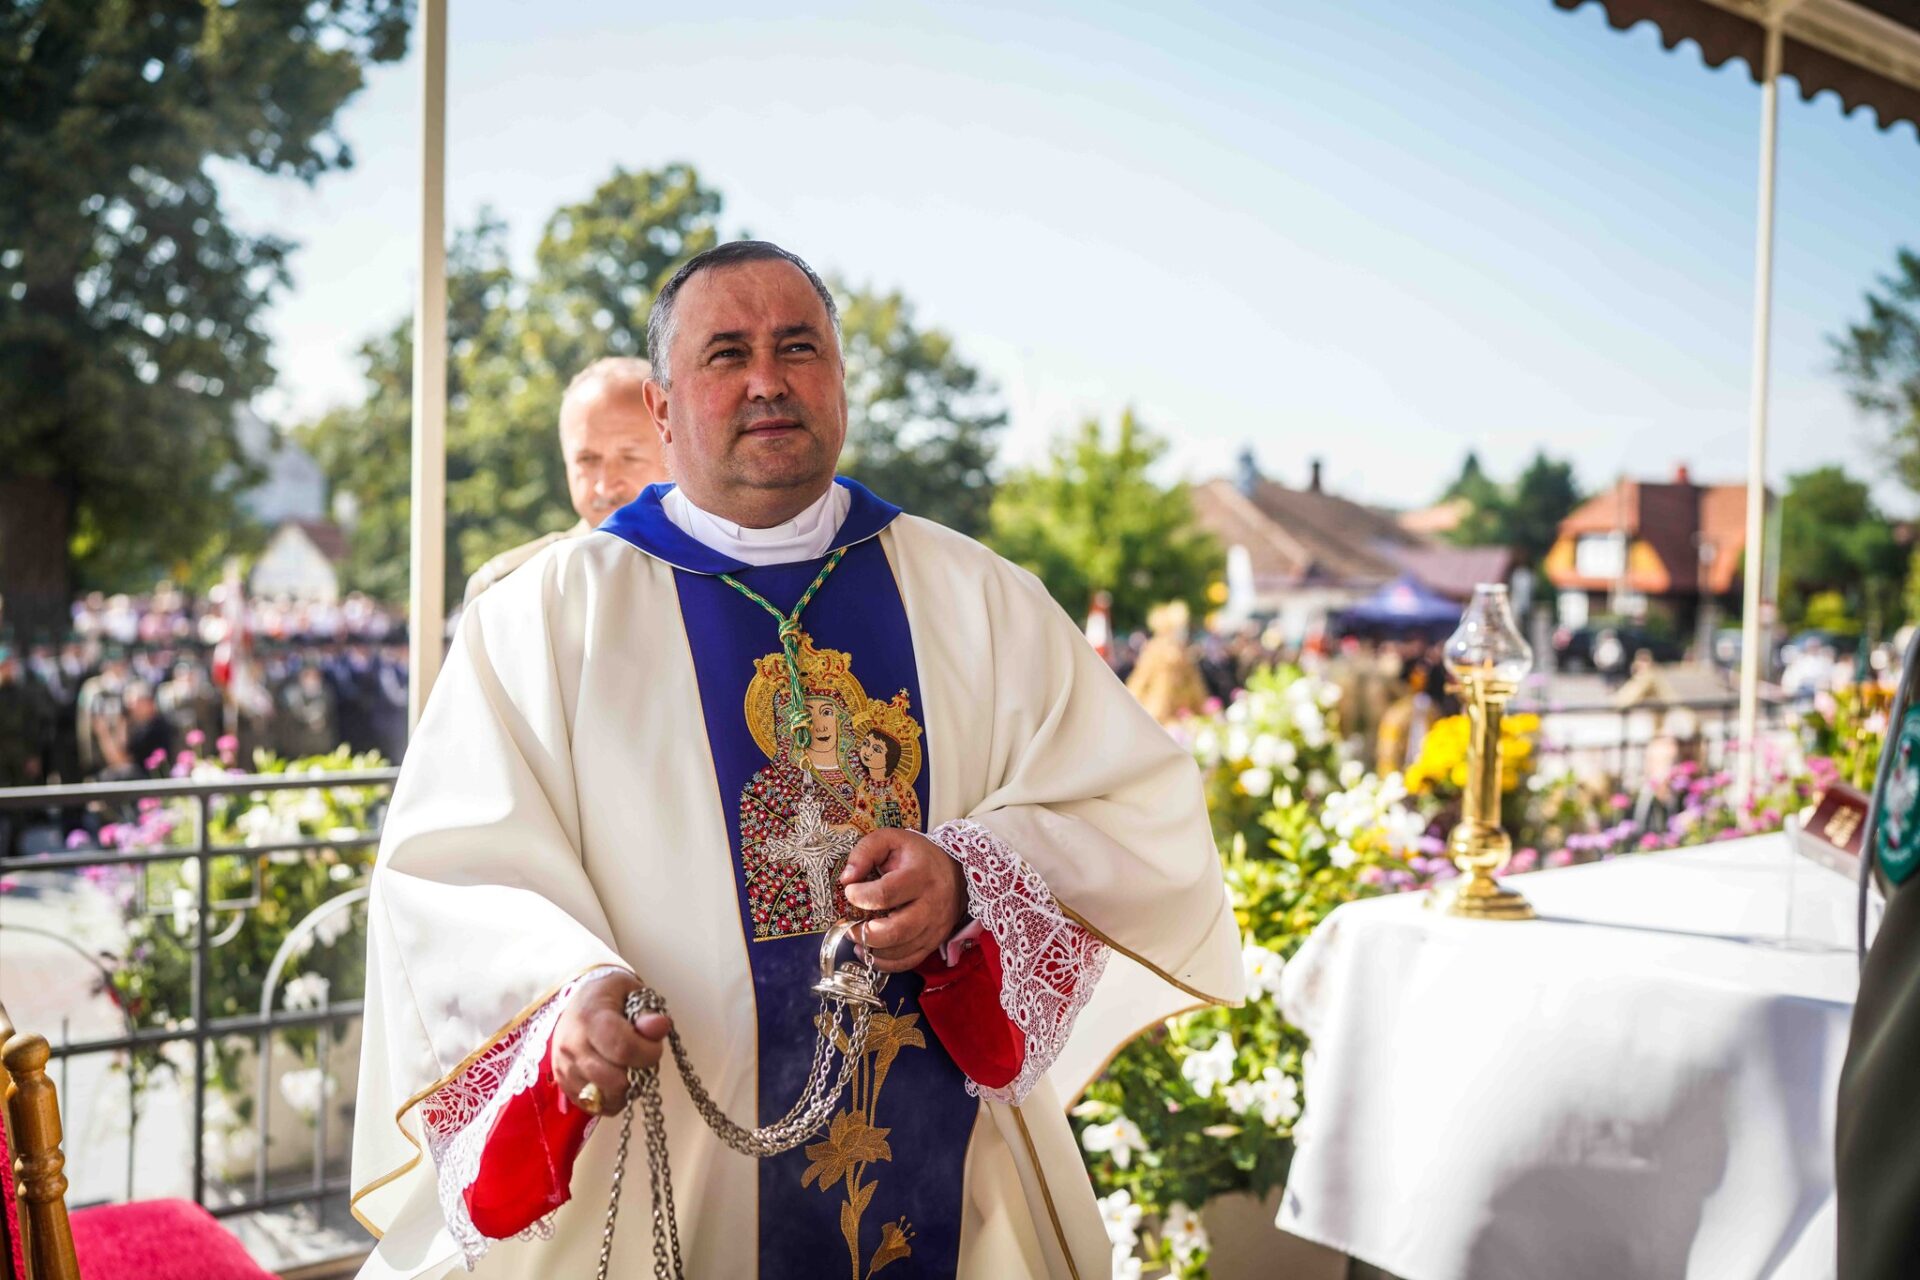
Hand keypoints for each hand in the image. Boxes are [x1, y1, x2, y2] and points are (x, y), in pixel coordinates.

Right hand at [550, 971, 670, 1114]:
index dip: (648, 1053)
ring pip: (605, 1098)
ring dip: (626, 1088)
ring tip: (627, 1067)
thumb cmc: (608, 996)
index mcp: (591, 1018)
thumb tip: (660, 1027)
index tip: (654, 1046)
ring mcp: (565, 1068)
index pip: (624, 1049)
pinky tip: (615, 1079)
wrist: (577, 1002)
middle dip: (638, 1073)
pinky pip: (594, 1107)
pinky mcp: (563, 1085)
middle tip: (641, 1058)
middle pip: (615, 1081)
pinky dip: (611, 1099)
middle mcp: (572, 1046)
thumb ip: (647, 1011)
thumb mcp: (631, 991)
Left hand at [838, 829, 967, 972]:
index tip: (850, 891)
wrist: (956, 872)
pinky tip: (868, 952)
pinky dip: (885, 963)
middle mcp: (931, 904)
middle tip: (849, 926)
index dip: (861, 896)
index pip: (886, 893)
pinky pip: (908, 961)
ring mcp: (934, 927)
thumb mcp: (891, 840)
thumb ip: (865, 852)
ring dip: (872, 949)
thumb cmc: (917, 856)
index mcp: (920, 875)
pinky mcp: (934, 942)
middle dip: (865, 933)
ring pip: (901, 950)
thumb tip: (846, 878)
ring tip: (856, 937)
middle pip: (896, 931)